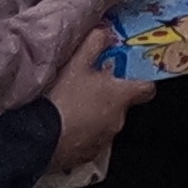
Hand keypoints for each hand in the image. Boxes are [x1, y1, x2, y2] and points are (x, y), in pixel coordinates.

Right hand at [43, 33, 137, 187]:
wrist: (40, 136)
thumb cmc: (63, 98)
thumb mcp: (77, 63)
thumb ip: (94, 44)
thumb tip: (105, 32)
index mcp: (121, 96)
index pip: (147, 89)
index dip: (140, 81)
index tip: (129, 76)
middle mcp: (118, 119)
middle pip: (122, 105)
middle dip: (109, 97)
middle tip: (88, 87)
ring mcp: (104, 140)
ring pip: (106, 122)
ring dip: (95, 115)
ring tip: (72, 107)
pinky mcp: (88, 155)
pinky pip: (91, 140)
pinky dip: (83, 133)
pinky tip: (65, 126)